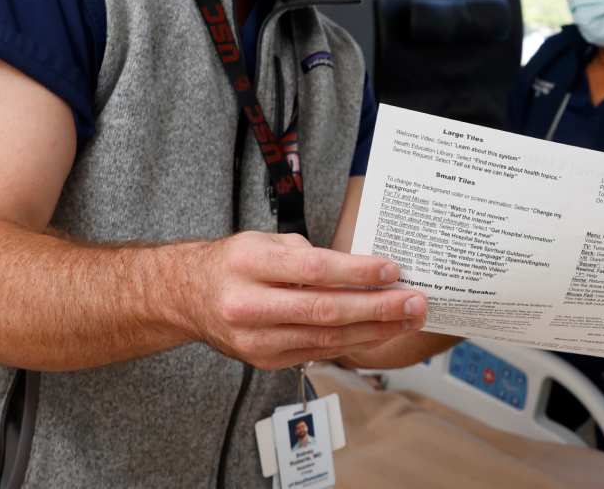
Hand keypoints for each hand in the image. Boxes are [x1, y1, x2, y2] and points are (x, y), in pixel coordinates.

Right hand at [187, 231, 426, 368]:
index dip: (357, 272)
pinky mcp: (264, 360)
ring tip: (408, 319)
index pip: (314, 269)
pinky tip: (379, 333)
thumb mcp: (264, 243)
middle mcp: (249, 305)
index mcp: (249, 264)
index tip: (392, 270)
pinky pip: (318, 351)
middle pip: (325, 310)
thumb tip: (362, 270)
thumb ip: (308, 256)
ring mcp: (256, 339)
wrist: (188, 297)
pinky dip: (353, 343)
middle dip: (378, 308)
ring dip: (374, 330)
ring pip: (326, 337)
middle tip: (414, 302)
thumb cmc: (233, 263)